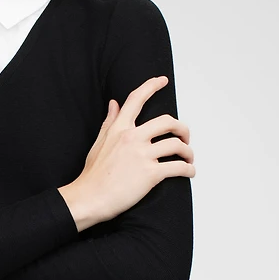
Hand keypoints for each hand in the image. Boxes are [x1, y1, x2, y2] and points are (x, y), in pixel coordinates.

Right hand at [60, 76, 194, 229]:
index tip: (162, 80)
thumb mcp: (98, 143)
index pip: (136, 100)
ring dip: (188, 152)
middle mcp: (132, 138)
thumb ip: (109, 122)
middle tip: (185, 137)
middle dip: (182, 129)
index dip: (151, 86)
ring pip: (176, 145)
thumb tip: (114, 104)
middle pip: (167, 121)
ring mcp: (142, 155)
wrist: (89, 198)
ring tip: (188, 158)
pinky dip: (188, 169)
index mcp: (119, 129)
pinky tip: (189, 172)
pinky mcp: (150, 174)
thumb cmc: (92, 176)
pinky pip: (178, 167)